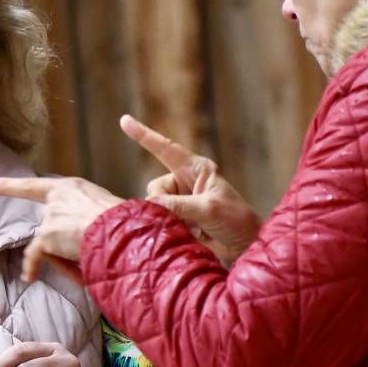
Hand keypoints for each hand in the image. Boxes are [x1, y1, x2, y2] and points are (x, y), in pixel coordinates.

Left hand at [0, 174, 123, 283]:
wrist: (123, 233)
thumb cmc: (124, 223)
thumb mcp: (105, 208)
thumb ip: (86, 215)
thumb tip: (78, 237)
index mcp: (72, 187)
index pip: (34, 186)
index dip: (8, 185)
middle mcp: (57, 197)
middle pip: (47, 226)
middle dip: (60, 241)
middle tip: (83, 248)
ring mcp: (50, 216)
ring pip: (47, 243)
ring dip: (64, 255)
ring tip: (89, 258)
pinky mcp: (47, 235)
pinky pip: (34, 255)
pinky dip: (32, 266)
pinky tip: (30, 276)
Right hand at [122, 115, 260, 265]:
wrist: (243, 246)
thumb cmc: (235, 221)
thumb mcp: (208, 209)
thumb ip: (178, 205)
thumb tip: (149, 205)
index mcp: (196, 169)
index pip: (166, 148)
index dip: (144, 135)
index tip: (124, 120)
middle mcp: (184, 182)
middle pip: (154, 188)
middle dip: (162, 205)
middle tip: (186, 220)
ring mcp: (179, 201)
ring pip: (154, 206)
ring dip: (167, 219)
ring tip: (192, 228)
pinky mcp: (177, 218)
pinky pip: (158, 219)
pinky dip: (166, 228)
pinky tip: (187, 234)